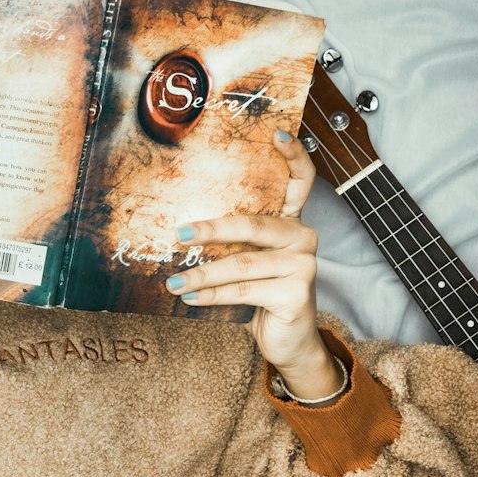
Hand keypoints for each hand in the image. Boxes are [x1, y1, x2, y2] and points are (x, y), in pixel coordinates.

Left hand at [165, 128, 337, 383]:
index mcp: (292, 222)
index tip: (278, 133)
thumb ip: (233, 242)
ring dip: (202, 273)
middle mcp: (303, 237)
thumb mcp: (248, 262)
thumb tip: (181, 226)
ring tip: (173, 281)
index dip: (293, 155)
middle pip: (254, 224)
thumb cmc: (262, 296)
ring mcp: (304, 265)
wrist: (288, 343)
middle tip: (179, 233)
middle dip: (212, 229)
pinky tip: (190, 298)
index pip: (301, 181)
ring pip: (243, 263)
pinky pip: (244, 291)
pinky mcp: (297, 294)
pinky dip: (212, 296)